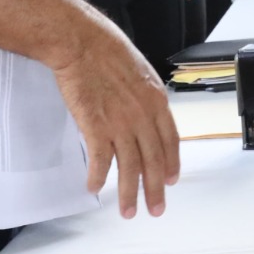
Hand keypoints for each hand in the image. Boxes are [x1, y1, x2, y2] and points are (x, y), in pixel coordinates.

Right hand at [49, 13, 180, 218]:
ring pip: (130, 167)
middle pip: (153, 160)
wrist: (82, 43)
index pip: (170, 140)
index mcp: (157, 99)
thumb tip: (145, 115)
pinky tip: (95, 188)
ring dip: (129, 193)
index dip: (171, 163)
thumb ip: (144, 97)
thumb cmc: (107, 50)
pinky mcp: (97, 127)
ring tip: (128, 211)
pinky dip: (99, 178)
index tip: (170, 180)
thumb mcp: (140, 71)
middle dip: (155, 189)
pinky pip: (102, 161)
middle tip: (155, 209)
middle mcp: (143, 114)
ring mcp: (121, 122)